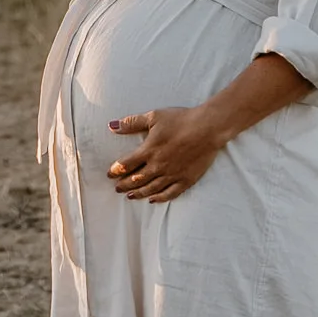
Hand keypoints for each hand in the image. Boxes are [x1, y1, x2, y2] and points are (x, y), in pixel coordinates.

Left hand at [105, 104, 231, 202]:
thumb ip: (132, 123)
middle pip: (136, 179)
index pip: (126, 164)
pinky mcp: (186, 180)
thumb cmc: (181, 120)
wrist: (208, 128)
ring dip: (139, 193)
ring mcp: (172, 174)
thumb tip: (112, 126)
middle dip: (124, 185)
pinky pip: (170, 193)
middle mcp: (158, 166)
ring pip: (151, 189)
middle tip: (117, 188)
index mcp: (149, 150)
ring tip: (130, 196)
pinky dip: (160, 198)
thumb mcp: (154, 117)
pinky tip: (153, 199)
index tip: (110, 174)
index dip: (116, 170)